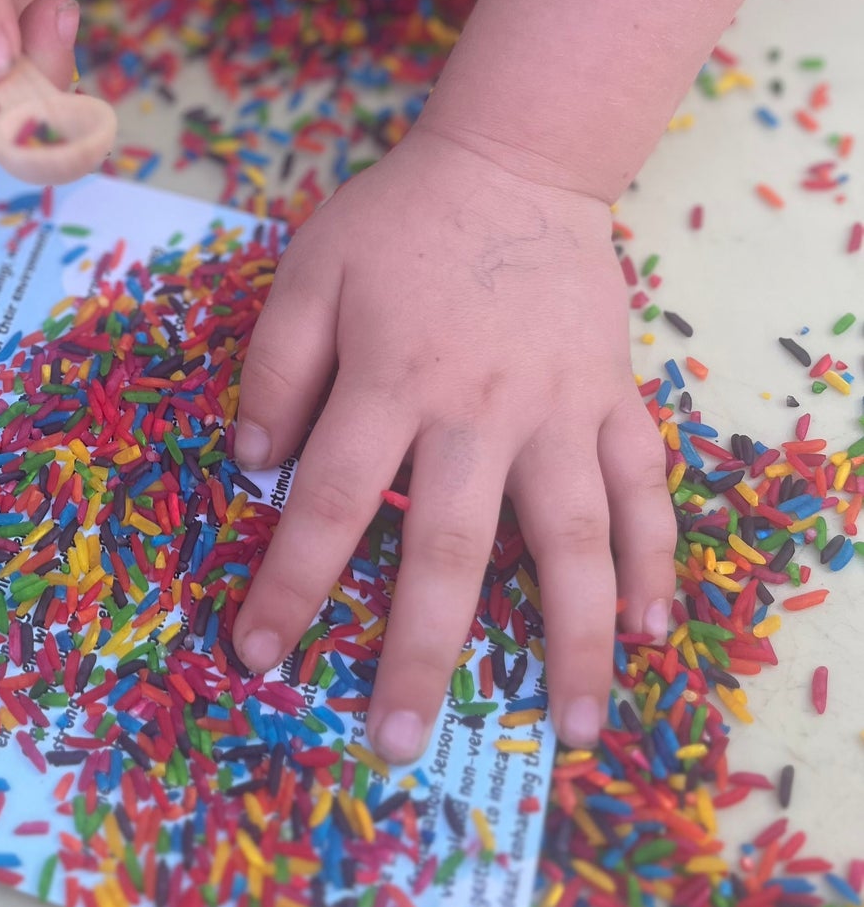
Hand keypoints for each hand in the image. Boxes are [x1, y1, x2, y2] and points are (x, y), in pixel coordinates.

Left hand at [230, 124, 675, 757]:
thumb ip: (276, 366)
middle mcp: (477, 409)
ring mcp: (558, 410)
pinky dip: (652, 561)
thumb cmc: (399, 221)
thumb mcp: (310, 270)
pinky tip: (651, 630)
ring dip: (573, 640)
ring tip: (573, 730)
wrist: (515, 162)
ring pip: (571, 541)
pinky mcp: (613, 400)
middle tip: (401, 744)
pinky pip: (641, 490)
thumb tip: (253, 465)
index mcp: (390, 379)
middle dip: (420, 653)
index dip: (290, 586)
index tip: (258, 657)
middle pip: (448, 550)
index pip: (327, 503)